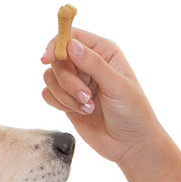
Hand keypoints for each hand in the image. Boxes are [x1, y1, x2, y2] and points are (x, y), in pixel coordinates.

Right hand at [40, 29, 164, 165]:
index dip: (56, 45)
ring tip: (87, 106)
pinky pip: (48, 94)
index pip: (72, 36)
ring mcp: (76, 81)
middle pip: (58, 59)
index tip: (48, 59)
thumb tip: (70, 45)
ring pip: (50, 77)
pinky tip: (79, 111)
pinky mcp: (67, 99)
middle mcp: (87, 63)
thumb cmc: (133, 112)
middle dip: (67, 80)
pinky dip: (59, 103)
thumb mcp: (117, 86)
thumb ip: (94, 64)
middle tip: (85, 96)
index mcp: (103, 51)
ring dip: (65, 94)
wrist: (131, 144)